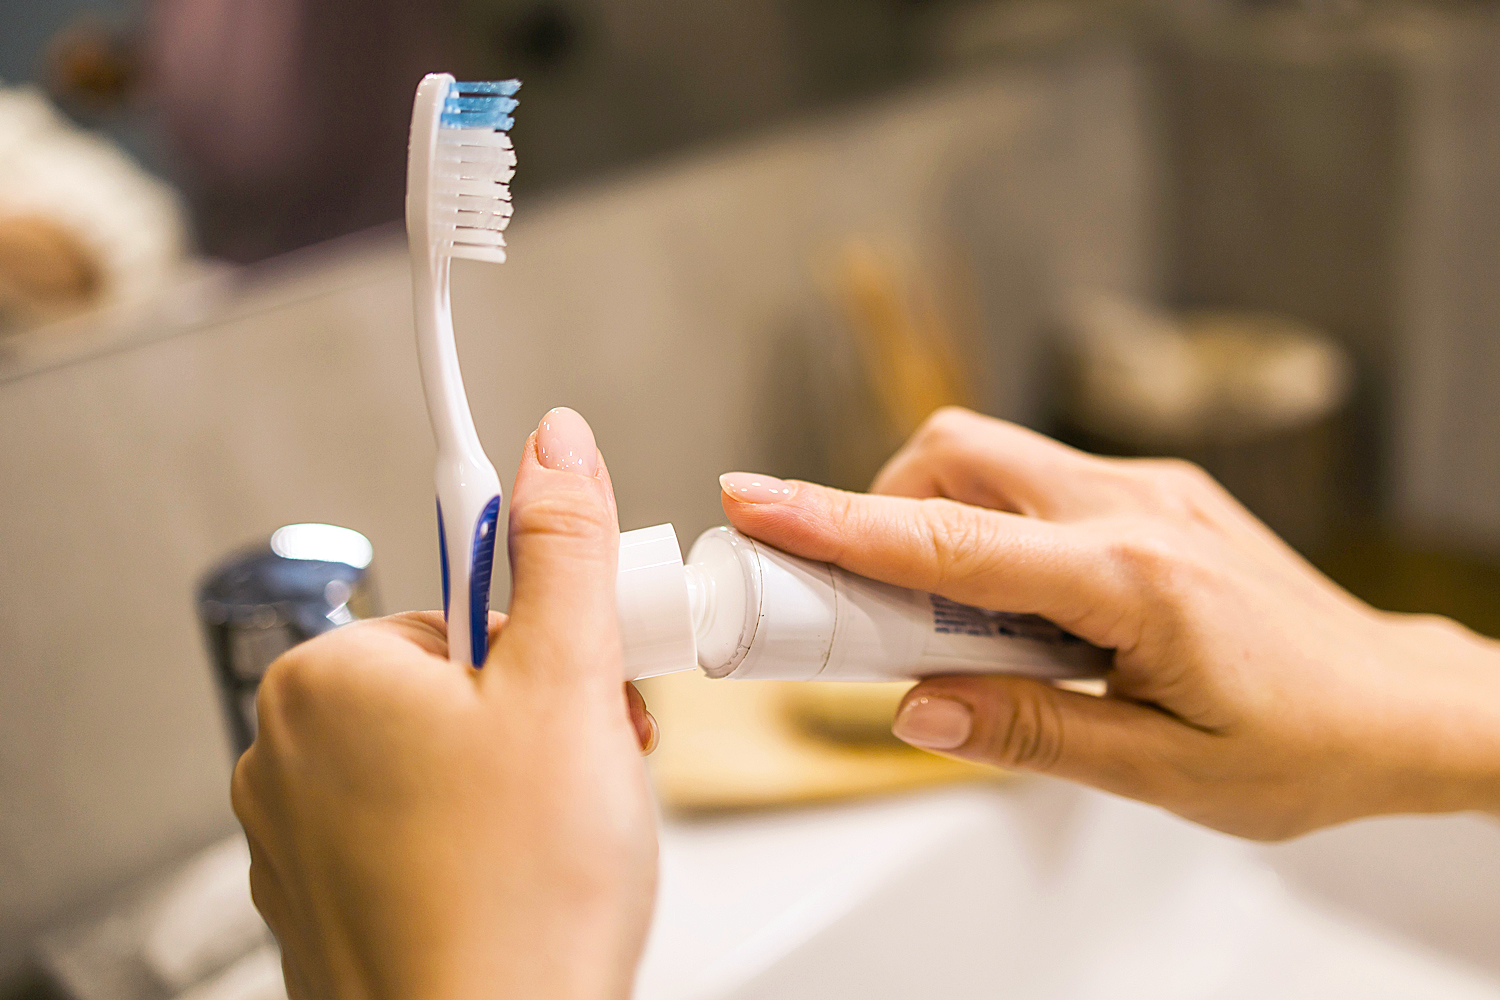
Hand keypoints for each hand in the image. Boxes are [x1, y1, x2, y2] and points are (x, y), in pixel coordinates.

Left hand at [233, 408, 657, 999]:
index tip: (593, 674)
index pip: (465, 599)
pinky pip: (414, 829)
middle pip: (454, 679)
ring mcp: (298, 837)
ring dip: (520, 773)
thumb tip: (554, 443)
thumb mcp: (570, 684)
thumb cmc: (524, 897)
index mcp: (329, 678)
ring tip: (567, 831)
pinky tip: (523, 878)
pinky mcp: (323, 903)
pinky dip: (476, 839)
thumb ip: (562, 548)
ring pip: (440, 756)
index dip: (554, 639)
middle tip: (597, 762)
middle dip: (543, 711)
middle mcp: (288, 752)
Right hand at [720, 407, 1499, 838]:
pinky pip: (1040, 484)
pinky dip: (991, 529)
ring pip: (995, 459)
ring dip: (936, 517)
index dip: (836, 521)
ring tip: (949, 622)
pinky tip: (1018, 609)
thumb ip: (1032, 736)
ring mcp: (1148, 489)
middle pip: (958, 454)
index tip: (753, 498)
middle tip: (858, 598)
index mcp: (1132, 580)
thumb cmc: (1304, 745)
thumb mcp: (1164, 773)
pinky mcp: (1155, 494)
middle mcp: (1134, 508)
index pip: (948, 541)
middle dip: (880, 505)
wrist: (1401, 704)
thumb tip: (917, 709)